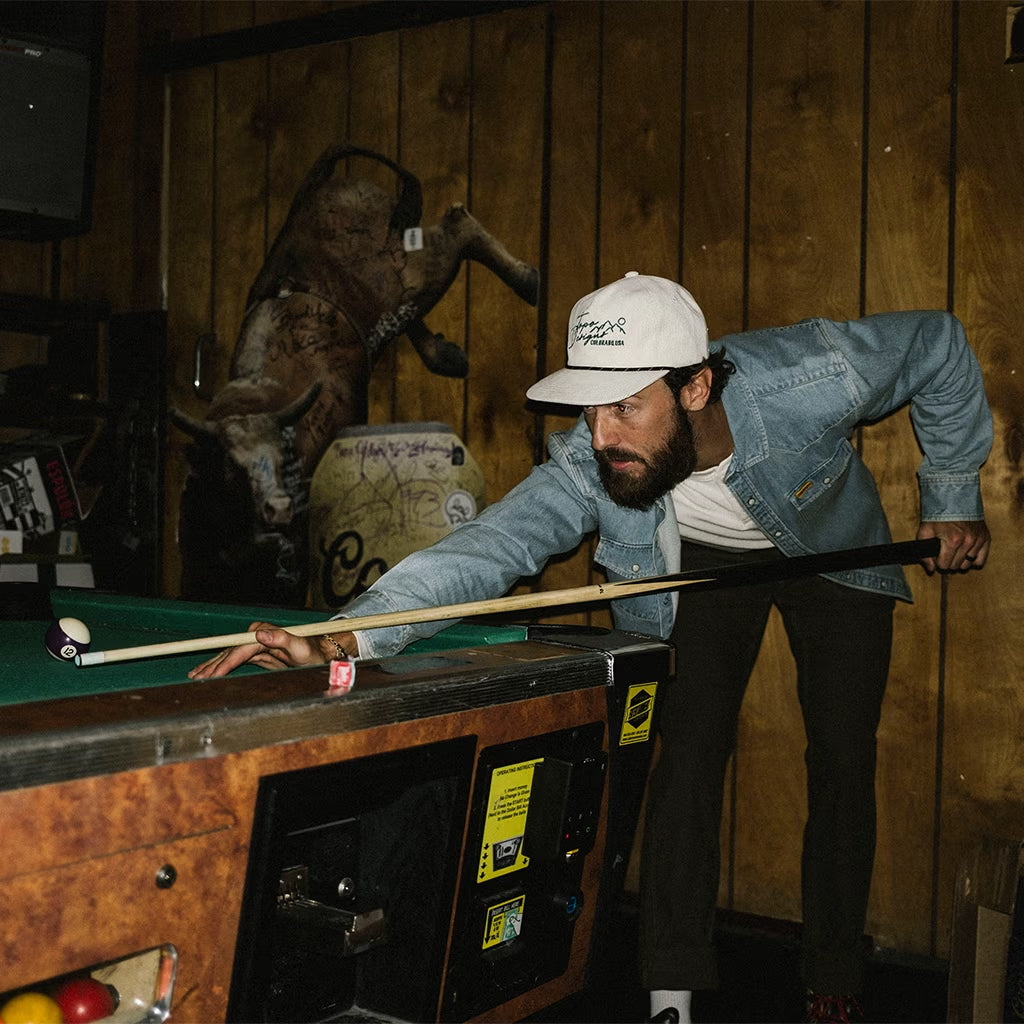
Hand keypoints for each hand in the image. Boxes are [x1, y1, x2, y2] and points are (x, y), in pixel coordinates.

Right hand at [188, 622, 353, 677]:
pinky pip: (234, 660)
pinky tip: (209, 671)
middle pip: (229, 652)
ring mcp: (255, 644)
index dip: (223, 664)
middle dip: (211, 666)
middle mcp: (256, 636)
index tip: (211, 676)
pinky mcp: (256, 652)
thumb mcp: (300, 648)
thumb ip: (282, 638)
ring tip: (195, 675)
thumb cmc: (311, 652)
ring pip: (228, 656)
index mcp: (263, 633)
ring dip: (211, 666)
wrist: (319, 654)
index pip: (238, 651)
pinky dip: (221, 666)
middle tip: (195, 679)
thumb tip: (259, 633)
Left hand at [917, 520, 990, 573]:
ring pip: (968, 564)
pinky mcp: (986, 537)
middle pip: (956, 566)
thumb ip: (924, 554)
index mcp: (953, 540)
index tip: (937, 555)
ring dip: (960, 561)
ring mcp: (978, 540)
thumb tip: (931, 570)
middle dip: (948, 561)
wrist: (953, 499)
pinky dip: (973, 560)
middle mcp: (968, 541)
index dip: (938, 561)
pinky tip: (966, 555)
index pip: (944, 565)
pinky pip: (981, 559)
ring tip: (954, 552)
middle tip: (944, 552)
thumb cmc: (937, 515)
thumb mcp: (925, 532)